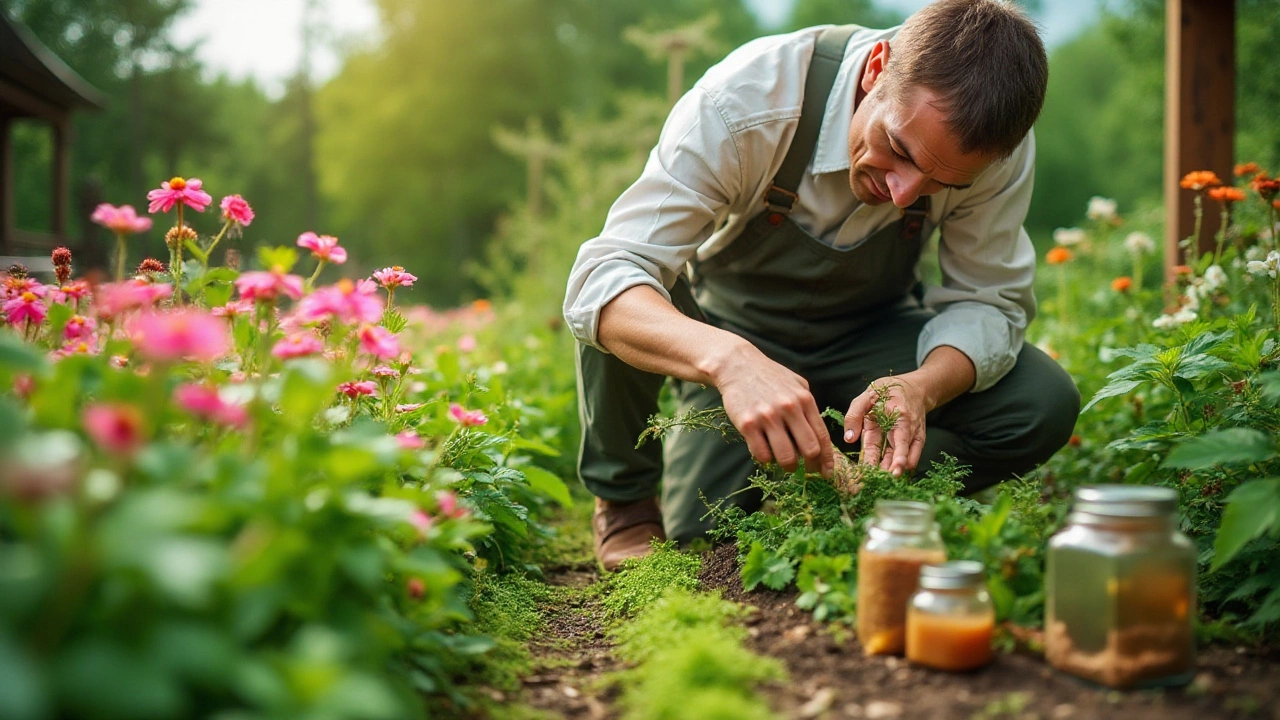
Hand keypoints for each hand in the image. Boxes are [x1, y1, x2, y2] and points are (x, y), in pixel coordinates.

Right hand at [713, 345, 833, 477]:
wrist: (737, 365)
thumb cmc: (769, 375)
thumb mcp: (796, 384)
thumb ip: (809, 406)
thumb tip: (818, 433)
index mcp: (804, 400)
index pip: (822, 437)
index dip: (827, 459)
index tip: (827, 472)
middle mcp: (788, 409)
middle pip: (809, 450)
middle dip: (810, 465)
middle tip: (805, 470)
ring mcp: (767, 417)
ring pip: (786, 457)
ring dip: (788, 466)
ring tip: (785, 464)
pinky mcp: (747, 424)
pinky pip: (762, 454)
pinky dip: (766, 459)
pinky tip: (766, 452)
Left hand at [843, 376, 927, 476]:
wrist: (914, 387)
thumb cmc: (887, 390)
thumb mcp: (866, 396)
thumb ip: (855, 415)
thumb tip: (849, 439)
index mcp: (897, 417)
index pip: (899, 441)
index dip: (897, 458)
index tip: (894, 472)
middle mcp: (908, 429)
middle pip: (899, 454)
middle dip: (891, 470)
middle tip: (879, 484)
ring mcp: (913, 436)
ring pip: (906, 457)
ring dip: (895, 470)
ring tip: (882, 483)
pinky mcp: (916, 440)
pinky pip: (913, 456)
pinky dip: (905, 465)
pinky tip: (894, 475)